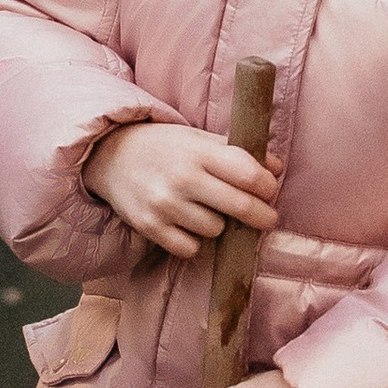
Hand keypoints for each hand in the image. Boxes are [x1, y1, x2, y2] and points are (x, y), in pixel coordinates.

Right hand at [84, 121, 280, 260]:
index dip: (267, 186)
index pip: (250, 175)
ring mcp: (165, 205)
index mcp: (199, 152)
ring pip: (216, 230)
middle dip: (262, 216)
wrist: (110, 155)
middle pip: (241, 208)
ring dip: (218, 224)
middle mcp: (183, 178)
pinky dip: (193, 241)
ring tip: (206, 210)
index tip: (268, 190)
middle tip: (266, 217)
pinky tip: (187, 225)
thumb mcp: (200, 139)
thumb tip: (277, 169)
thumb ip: (238, 153)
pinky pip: (190, 249)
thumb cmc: (165, 146)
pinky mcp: (150, 227)